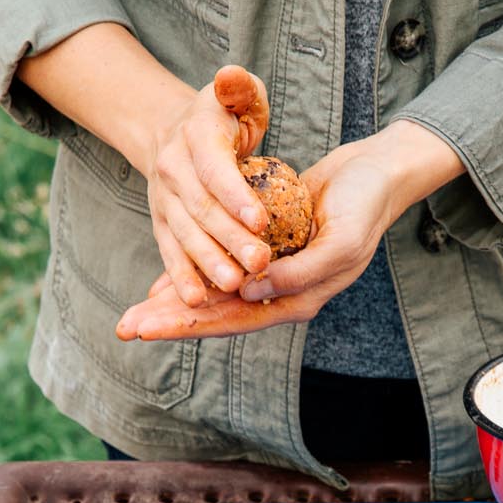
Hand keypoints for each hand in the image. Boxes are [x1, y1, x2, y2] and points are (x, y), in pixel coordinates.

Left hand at [115, 120, 464, 340]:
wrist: (377, 173)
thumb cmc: (365, 205)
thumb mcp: (341, 242)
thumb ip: (298, 273)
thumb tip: (248, 292)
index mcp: (299, 299)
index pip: (232, 320)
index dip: (187, 324)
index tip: (146, 327)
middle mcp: (282, 294)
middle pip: (217, 315)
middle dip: (170, 322)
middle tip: (125, 328)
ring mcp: (273, 275)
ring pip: (215, 296)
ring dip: (176, 304)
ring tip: (135, 314)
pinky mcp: (266, 251)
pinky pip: (223, 270)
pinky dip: (194, 276)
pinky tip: (165, 285)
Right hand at [142, 65, 274, 306]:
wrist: (174, 132)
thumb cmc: (223, 117)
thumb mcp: (238, 94)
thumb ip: (239, 88)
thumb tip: (230, 77)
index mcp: (195, 136)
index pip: (215, 169)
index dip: (236, 195)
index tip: (262, 220)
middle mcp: (172, 170)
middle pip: (202, 209)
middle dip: (230, 238)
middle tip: (260, 263)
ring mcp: (163, 201)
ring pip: (186, 236)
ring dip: (208, 263)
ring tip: (235, 285)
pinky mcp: (162, 225)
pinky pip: (170, 253)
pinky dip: (181, 278)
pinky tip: (197, 302)